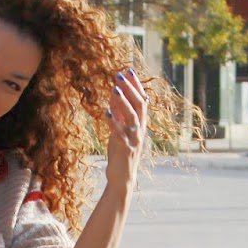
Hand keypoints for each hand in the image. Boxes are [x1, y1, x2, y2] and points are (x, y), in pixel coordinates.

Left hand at [106, 68, 147, 187]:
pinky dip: (113, 121)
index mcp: (140, 124)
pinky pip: (119, 133)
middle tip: (120, 75)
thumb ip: (119, 112)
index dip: (136, 85)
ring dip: (123, 101)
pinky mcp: (125, 148)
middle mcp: (140, 130)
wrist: (122, 177)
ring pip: (132, 116)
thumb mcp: (119, 129)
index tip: (129, 70)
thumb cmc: (120, 152)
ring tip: (115, 88)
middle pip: (139, 105)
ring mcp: (134, 139)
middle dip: (130, 89)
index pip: (142, 100)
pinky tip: (106, 111)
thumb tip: (114, 92)